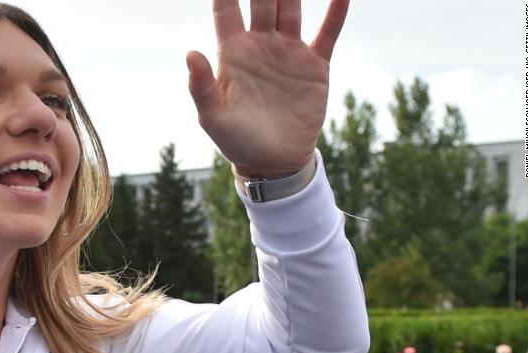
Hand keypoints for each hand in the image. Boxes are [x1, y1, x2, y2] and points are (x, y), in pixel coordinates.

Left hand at [187, 0, 349, 176]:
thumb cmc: (236, 140)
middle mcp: (260, 44)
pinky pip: (327, 31)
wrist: (273, 162)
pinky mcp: (314, 65)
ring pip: (291, 7)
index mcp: (232, 53)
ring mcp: (288, 52)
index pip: (227, 9)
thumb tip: (190, 53)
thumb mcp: (213, 117)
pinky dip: (336, 10)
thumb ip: (201, 85)